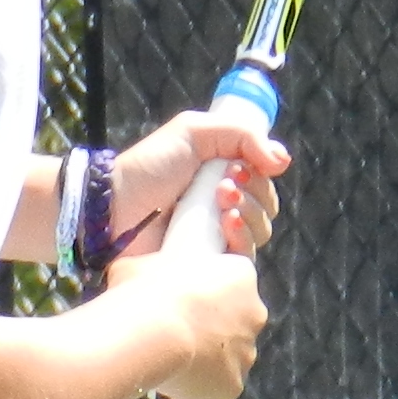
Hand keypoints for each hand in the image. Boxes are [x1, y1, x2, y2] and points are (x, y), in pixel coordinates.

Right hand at [104, 243, 266, 398]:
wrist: (150, 333)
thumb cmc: (145, 290)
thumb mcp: (140, 264)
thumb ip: (151, 270)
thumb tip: (136, 279)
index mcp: (240, 274)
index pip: (231, 279)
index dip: (204, 289)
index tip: (181, 296)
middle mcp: (254, 313)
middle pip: (233, 320)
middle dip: (208, 326)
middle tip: (173, 329)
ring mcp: (246, 353)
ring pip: (226, 356)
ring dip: (204, 358)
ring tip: (167, 360)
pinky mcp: (233, 386)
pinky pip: (212, 388)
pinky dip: (194, 388)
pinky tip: (168, 385)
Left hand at [109, 109, 288, 257]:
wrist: (114, 207)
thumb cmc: (149, 167)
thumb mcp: (194, 132)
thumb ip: (242, 136)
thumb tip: (283, 161)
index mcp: (221, 177)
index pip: (263, 181)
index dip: (261, 174)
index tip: (239, 167)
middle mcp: (222, 208)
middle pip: (266, 208)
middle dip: (254, 193)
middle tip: (224, 184)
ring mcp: (215, 239)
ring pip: (260, 233)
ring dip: (249, 213)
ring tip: (221, 201)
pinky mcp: (207, 266)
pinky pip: (243, 260)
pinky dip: (242, 239)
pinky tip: (225, 224)